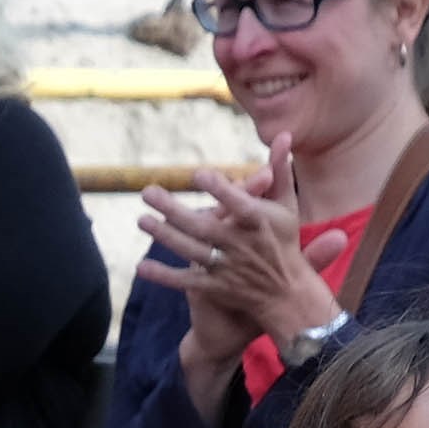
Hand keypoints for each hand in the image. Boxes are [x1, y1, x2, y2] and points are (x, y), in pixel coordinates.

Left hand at [137, 139, 349, 365]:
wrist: (286, 293)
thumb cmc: (282, 240)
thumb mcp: (286, 205)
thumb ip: (281, 170)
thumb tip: (283, 134)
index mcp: (260, 223)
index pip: (240, 205)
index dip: (221, 191)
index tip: (199, 175)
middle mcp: (242, 246)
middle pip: (204, 227)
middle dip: (174, 211)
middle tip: (147, 191)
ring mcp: (227, 268)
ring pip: (191, 251)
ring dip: (165, 236)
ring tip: (141, 220)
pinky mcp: (215, 288)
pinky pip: (186, 282)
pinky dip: (164, 276)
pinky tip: (141, 266)